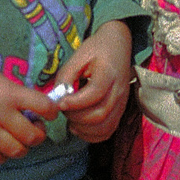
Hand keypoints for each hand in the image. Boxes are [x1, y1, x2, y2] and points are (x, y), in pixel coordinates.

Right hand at [0, 59, 57, 163]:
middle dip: (39, 134)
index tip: (50, 112)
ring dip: (23, 147)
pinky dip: (2, 156)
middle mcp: (2, 113)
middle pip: (32, 136)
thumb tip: (29, 107)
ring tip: (20, 140)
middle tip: (35, 128)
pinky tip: (2, 148)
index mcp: (11, 93)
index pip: (44, 106)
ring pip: (16, 150)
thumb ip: (14, 93)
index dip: (52, 111)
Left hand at [53, 20, 131, 142]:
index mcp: (109, 72)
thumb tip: (57, 98)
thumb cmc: (96, 49)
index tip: (60, 102)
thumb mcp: (78, 56)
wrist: (118, 45)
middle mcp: (119, 90)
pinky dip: (93, 135)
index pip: (95, 93)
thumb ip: (66, 76)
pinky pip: (109, 130)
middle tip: (64, 110)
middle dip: (77, 118)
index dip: (75, 102)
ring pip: (106, 126)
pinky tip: (80, 127)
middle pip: (101, 114)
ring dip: (84, 129)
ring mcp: (122, 103)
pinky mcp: (120, 110)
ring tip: (70, 121)